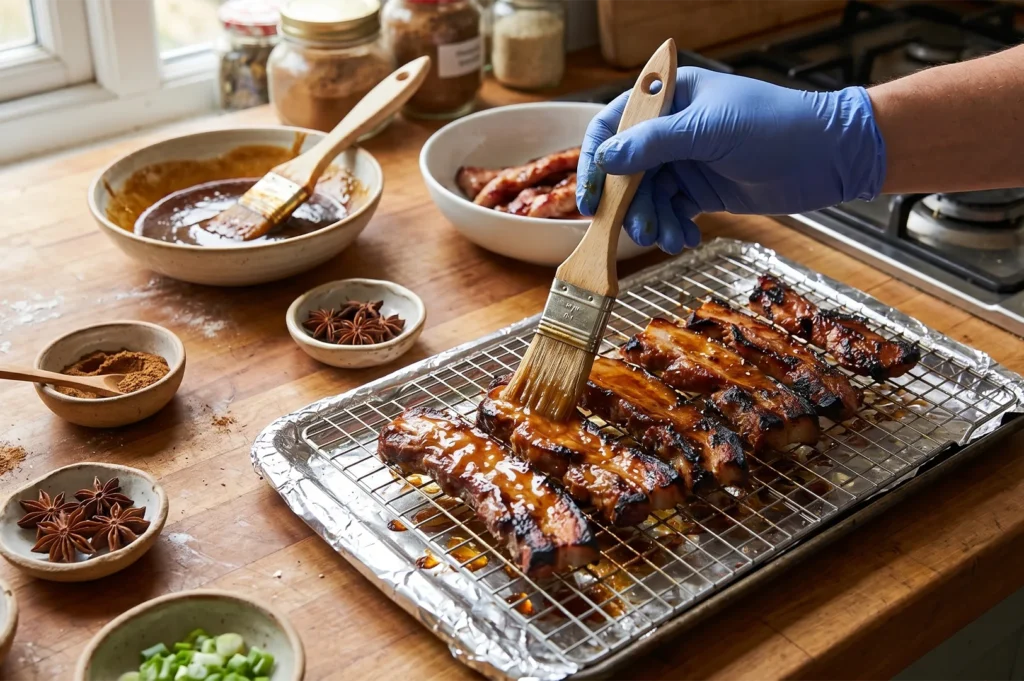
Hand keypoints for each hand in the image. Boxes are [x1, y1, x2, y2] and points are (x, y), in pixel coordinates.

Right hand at [576, 68, 886, 253]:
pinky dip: (673, 229)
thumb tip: (605, 159)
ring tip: (668, 240)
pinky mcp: (703, 190)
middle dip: (629, 204)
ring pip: (648, 197)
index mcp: (669, 98)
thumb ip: (653, 144)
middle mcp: (672, 129)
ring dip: (652, 222)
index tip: (590, 198)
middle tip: (638, 230)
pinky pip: (672, 212)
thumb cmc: (775, 125)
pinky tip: (684, 239)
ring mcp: (687, 161)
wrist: (829, 156)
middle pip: (626, 170)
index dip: (594, 161)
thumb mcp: (709, 130)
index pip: (613, 125)